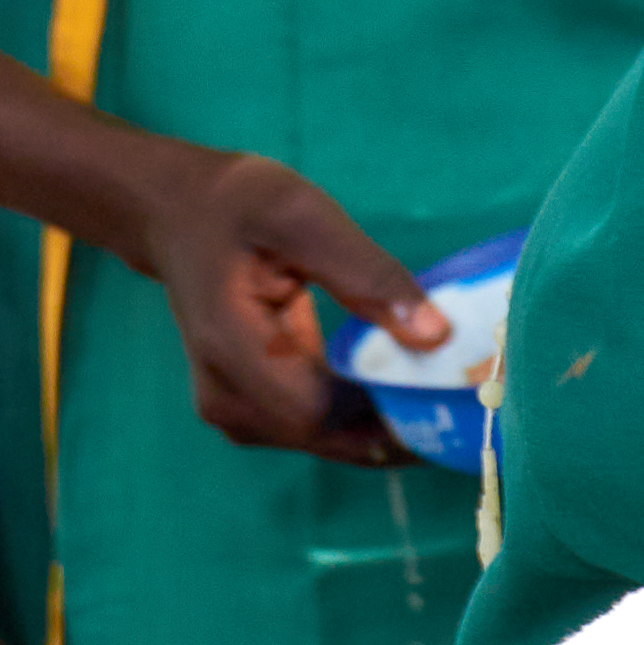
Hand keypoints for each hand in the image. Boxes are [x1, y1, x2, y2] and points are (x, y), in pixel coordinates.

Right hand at [138, 150, 436, 463]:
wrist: (176, 212)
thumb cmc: (236, 205)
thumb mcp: (302, 216)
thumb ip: (367, 275)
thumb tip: (437, 336)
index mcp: (233, 350)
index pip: (322, 415)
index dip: (391, 416)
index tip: (454, 395)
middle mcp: (228, 398)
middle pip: (328, 437)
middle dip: (399, 425)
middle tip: (467, 399)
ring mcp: (234, 412)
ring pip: (326, 439)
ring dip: (384, 423)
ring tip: (443, 391)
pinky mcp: (249, 409)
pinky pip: (316, 426)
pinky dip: (361, 413)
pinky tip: (401, 387)